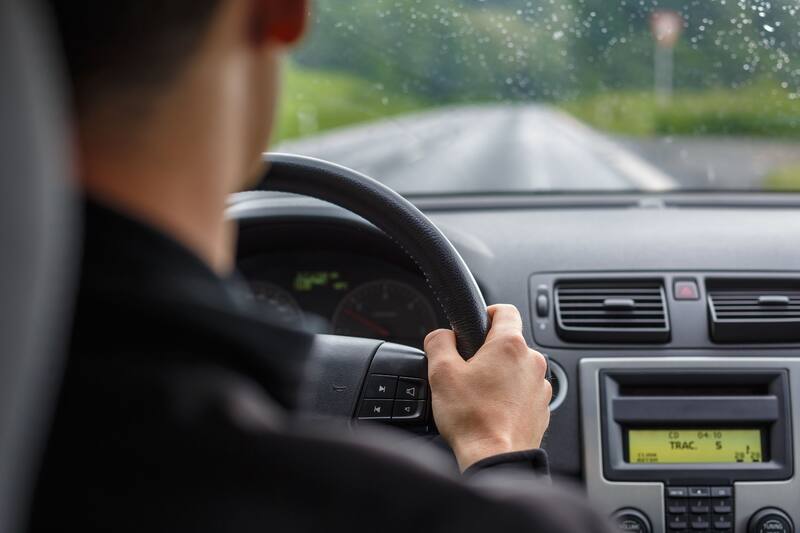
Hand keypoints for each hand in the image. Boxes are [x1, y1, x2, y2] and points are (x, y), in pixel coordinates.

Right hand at [425, 304, 551, 470]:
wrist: (495, 459)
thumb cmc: (472, 419)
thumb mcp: (441, 373)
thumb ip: (439, 342)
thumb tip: (440, 336)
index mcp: (510, 345)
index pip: (505, 310)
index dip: (487, 312)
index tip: (475, 325)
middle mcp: (532, 362)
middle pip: (510, 342)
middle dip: (488, 351)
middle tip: (466, 368)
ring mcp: (541, 387)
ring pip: (518, 369)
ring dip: (500, 375)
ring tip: (478, 394)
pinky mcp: (542, 409)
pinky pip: (524, 392)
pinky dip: (510, 396)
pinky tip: (491, 410)